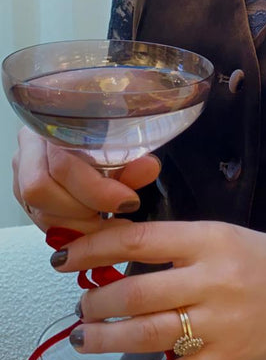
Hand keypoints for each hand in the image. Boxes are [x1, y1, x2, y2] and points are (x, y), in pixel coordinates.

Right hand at [12, 126, 161, 233]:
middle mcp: (28, 150)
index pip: (62, 164)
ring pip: (41, 212)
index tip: (127, 202)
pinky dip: (73, 231)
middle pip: (42, 190)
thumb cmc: (103, 140)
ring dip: (79, 226)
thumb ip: (132, 161)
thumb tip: (149, 168)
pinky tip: (95, 229)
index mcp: (49, 127)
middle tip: (118, 218)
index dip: (95, 189)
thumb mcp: (120, 148)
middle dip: (84, 211)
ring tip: (109, 224)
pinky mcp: (26, 199)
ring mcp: (21, 176)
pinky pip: (45, 224)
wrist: (87, 144)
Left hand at [51, 220, 265, 359]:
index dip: (94, 249)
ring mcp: (220, 326)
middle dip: (97, 301)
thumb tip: (110, 252)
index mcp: (210, 240)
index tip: (65, 258)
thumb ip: (173, 244)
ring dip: (105, 338)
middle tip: (83, 305)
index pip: (138, 241)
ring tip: (84, 337)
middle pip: (137, 293)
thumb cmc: (264, 259)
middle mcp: (213, 281)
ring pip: (148, 335)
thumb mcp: (221, 234)